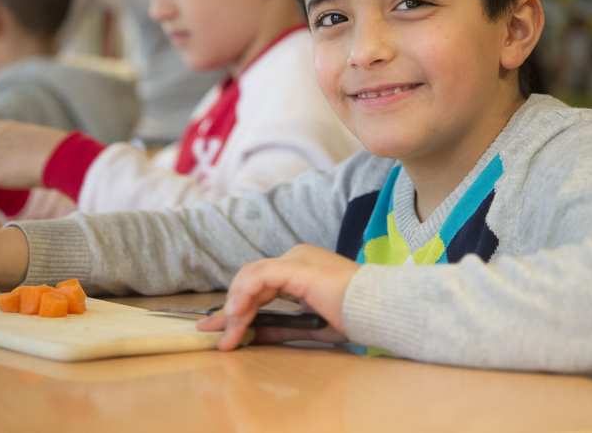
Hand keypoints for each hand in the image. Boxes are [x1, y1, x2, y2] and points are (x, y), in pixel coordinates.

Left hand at [197, 244, 359, 349]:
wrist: (379, 310)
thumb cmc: (355, 317)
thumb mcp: (309, 327)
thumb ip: (282, 327)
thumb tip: (254, 335)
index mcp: (302, 268)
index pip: (260, 284)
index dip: (239, 307)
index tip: (223, 332)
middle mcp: (296, 257)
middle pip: (250, 280)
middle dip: (229, 309)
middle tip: (212, 334)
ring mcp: (296, 259)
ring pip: (250, 279)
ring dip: (234, 309)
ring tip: (227, 335)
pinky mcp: (296, 267)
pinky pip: (259, 277)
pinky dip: (243, 297)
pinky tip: (235, 317)